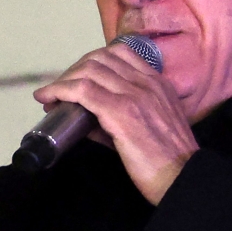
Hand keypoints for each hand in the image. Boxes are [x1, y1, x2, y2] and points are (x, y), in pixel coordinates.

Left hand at [33, 44, 198, 204]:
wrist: (184, 178)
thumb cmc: (168, 161)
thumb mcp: (150, 128)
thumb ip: (120, 119)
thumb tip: (85, 121)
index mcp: (157, 83)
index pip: (119, 53)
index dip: (91, 61)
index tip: (77, 77)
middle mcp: (146, 83)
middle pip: (99, 59)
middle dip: (74, 70)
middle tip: (60, 89)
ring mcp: (134, 95)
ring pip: (88, 71)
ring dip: (63, 81)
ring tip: (50, 95)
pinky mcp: (122, 112)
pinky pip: (83, 91)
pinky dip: (60, 90)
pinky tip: (48, 98)